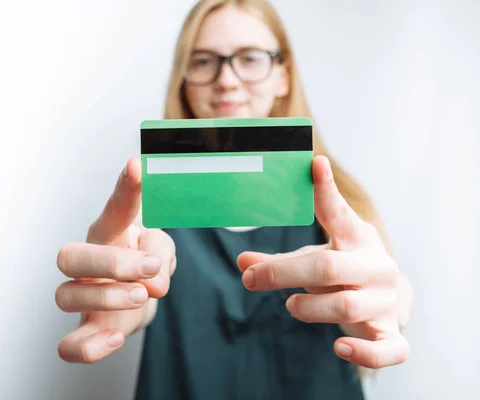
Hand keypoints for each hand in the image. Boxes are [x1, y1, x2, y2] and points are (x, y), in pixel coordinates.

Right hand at [55, 157, 175, 363]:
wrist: (138, 300)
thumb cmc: (144, 265)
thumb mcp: (162, 251)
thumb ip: (160, 256)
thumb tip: (154, 282)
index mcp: (108, 235)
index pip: (114, 209)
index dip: (125, 189)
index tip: (138, 168)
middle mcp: (87, 264)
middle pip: (68, 256)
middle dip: (110, 263)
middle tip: (149, 269)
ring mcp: (82, 297)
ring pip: (65, 296)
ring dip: (108, 297)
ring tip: (143, 295)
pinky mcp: (88, 329)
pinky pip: (69, 346)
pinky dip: (90, 347)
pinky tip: (115, 336)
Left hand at [237, 155, 410, 368]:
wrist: (390, 301)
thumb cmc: (344, 272)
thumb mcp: (315, 259)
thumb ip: (279, 261)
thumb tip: (241, 261)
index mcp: (358, 240)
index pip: (339, 213)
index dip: (326, 191)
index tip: (314, 165)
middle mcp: (376, 267)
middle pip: (327, 266)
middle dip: (283, 273)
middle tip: (252, 279)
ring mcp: (386, 301)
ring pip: (344, 305)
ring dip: (308, 307)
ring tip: (291, 305)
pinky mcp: (392, 334)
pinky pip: (386, 349)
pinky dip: (362, 352)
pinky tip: (339, 348)